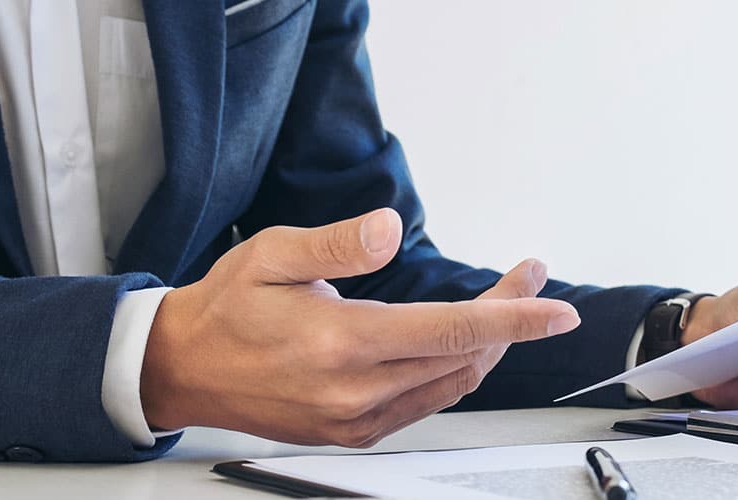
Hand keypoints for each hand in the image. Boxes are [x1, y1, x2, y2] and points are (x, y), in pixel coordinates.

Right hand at [139, 208, 579, 446]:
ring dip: (487, 345)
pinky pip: (424, 404)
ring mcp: (355, 419)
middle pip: (462, 356)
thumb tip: (389, 229)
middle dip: (509, 317)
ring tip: (505, 303)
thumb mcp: (272, 253)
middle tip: (528, 278)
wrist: (181, 369)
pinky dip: (454, 372)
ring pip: (450, 384)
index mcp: (341, 343)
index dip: (514, 319)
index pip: (452, 331)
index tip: (557, 309)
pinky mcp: (352, 433)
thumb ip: (337, 242)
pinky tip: (461, 342)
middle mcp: (355, 391)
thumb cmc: (224, 308)